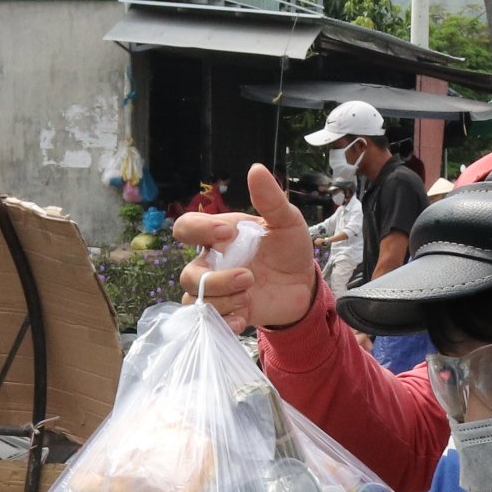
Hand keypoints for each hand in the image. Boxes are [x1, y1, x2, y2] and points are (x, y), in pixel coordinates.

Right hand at [175, 165, 323, 333]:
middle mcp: (212, 263)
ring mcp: (217, 290)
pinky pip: (210, 322)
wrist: (304, 284)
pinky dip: (225, 322)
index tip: (227, 234)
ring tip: (249, 296)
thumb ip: (271, 199)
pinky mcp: (228, 312)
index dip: (199, 230)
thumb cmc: (290, 248)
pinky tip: (243, 317)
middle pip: (189, 275)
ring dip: (222, 301)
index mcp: (219, 236)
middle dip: (215, 279)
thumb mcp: (288, 221)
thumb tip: (255, 169)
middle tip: (248, 278)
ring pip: (195, 301)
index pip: (186, 228)